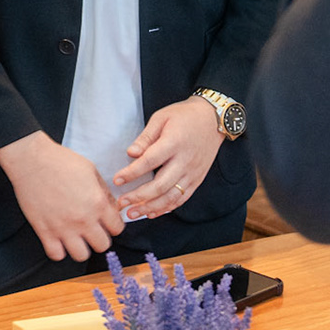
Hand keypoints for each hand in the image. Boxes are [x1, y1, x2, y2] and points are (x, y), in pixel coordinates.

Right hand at [0, 132, 122, 262]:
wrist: (31, 160)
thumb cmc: (60, 161)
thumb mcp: (90, 170)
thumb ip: (104, 191)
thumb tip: (112, 207)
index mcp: (98, 203)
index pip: (117, 228)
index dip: (113, 225)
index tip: (105, 221)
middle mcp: (83, 219)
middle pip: (102, 245)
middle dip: (99, 237)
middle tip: (90, 229)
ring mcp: (63, 227)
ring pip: (81, 256)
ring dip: (80, 247)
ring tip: (75, 236)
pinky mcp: (44, 231)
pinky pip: (56, 255)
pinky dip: (58, 250)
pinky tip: (58, 238)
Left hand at [112, 97, 222, 220]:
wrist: (212, 119)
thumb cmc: (184, 116)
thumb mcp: (161, 118)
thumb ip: (146, 137)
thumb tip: (131, 153)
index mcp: (174, 143)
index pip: (149, 162)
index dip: (132, 173)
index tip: (116, 180)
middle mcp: (185, 161)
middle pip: (160, 185)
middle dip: (138, 197)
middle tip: (121, 203)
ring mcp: (192, 173)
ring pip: (171, 197)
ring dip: (150, 207)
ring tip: (132, 213)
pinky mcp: (197, 179)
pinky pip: (182, 198)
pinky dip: (166, 208)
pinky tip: (152, 212)